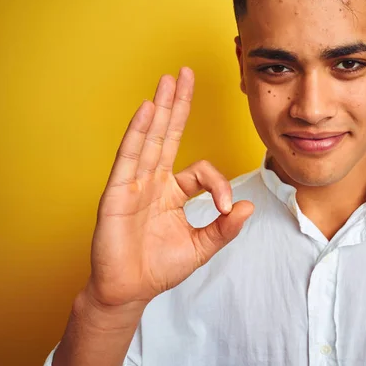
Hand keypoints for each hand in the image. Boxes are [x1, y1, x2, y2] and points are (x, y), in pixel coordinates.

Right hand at [86, 67, 253, 309]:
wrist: (131, 290)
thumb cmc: (161, 267)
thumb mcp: (201, 246)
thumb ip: (224, 227)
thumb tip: (249, 207)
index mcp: (172, 192)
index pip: (200, 171)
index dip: (219, 184)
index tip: (228, 207)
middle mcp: (153, 182)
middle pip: (168, 135)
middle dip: (178, 104)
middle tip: (185, 74)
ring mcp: (134, 184)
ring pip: (149, 139)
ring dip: (160, 108)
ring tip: (169, 80)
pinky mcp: (117, 193)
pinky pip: (129, 157)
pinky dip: (138, 132)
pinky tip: (147, 109)